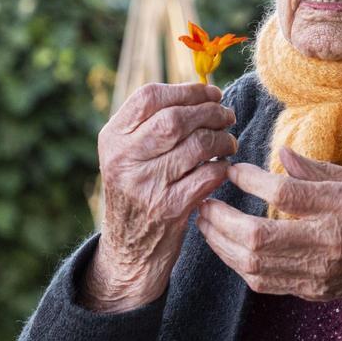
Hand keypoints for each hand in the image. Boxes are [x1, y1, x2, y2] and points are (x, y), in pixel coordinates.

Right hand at [82, 82, 237, 312]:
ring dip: (222, 139)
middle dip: (211, 112)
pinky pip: (208, 175)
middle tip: (228, 116)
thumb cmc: (138, 192)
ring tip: (229, 142)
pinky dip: (223, 167)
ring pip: (197, 145)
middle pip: (176, 118)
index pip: (150, 97)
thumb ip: (151, 124)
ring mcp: (145, 184)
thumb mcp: (128, 156)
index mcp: (112, 138)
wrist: (129, 250)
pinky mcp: (168, 208)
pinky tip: (224, 168)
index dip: (187, 90)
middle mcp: (123, 159)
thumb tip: (202, 92)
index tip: (211, 93)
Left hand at [197, 146, 341, 340]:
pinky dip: (238, 264)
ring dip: (221, 244)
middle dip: (221, 219)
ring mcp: (320, 274)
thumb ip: (322, 170)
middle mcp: (330, 244)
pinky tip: (228, 245)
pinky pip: (264, 282)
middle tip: (205, 200)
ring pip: (254, 266)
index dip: (250, 180)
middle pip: (259, 237)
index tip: (233, 170)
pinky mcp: (313, 291)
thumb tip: (283, 154)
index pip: (284, 194)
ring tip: (206, 222)